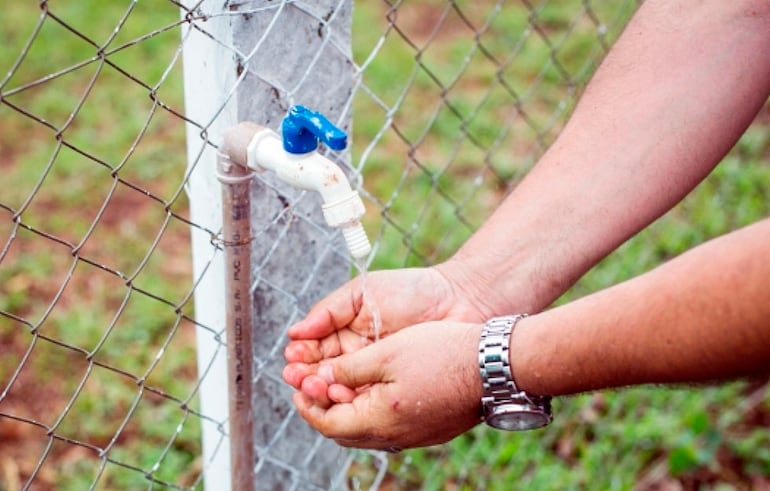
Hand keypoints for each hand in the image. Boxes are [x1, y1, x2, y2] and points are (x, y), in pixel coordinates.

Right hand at [283, 265, 489, 404]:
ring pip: (342, 395)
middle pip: (322, 378)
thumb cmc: (412, 292)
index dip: (301, 359)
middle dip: (306, 380)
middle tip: (298, 380)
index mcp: (344, 337)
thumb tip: (294, 332)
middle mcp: (356, 361)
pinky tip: (343, 398)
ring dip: (326, 395)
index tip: (293, 360)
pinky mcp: (394, 396)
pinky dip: (353, 404)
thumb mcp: (363, 293)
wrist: (458, 302)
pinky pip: (368, 406)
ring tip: (317, 389)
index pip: (313, 354)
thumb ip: (328, 311)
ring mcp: (375, 380)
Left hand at [292, 321, 483, 449]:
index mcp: (381, 420)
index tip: (299, 382)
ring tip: (341, 381)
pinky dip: (372, 409)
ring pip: (368, 429)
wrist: (494, 363)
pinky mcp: (432, 429)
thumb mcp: (386, 353)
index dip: (308, 403)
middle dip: (324, 406)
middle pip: (345, 431)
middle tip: (314, 382)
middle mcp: (397, 436)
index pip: (329, 424)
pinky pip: (391, 426)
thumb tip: (320, 379)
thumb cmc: (442, 351)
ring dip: (348, 407)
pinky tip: (374, 386)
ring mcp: (417, 435)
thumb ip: (348, 369)